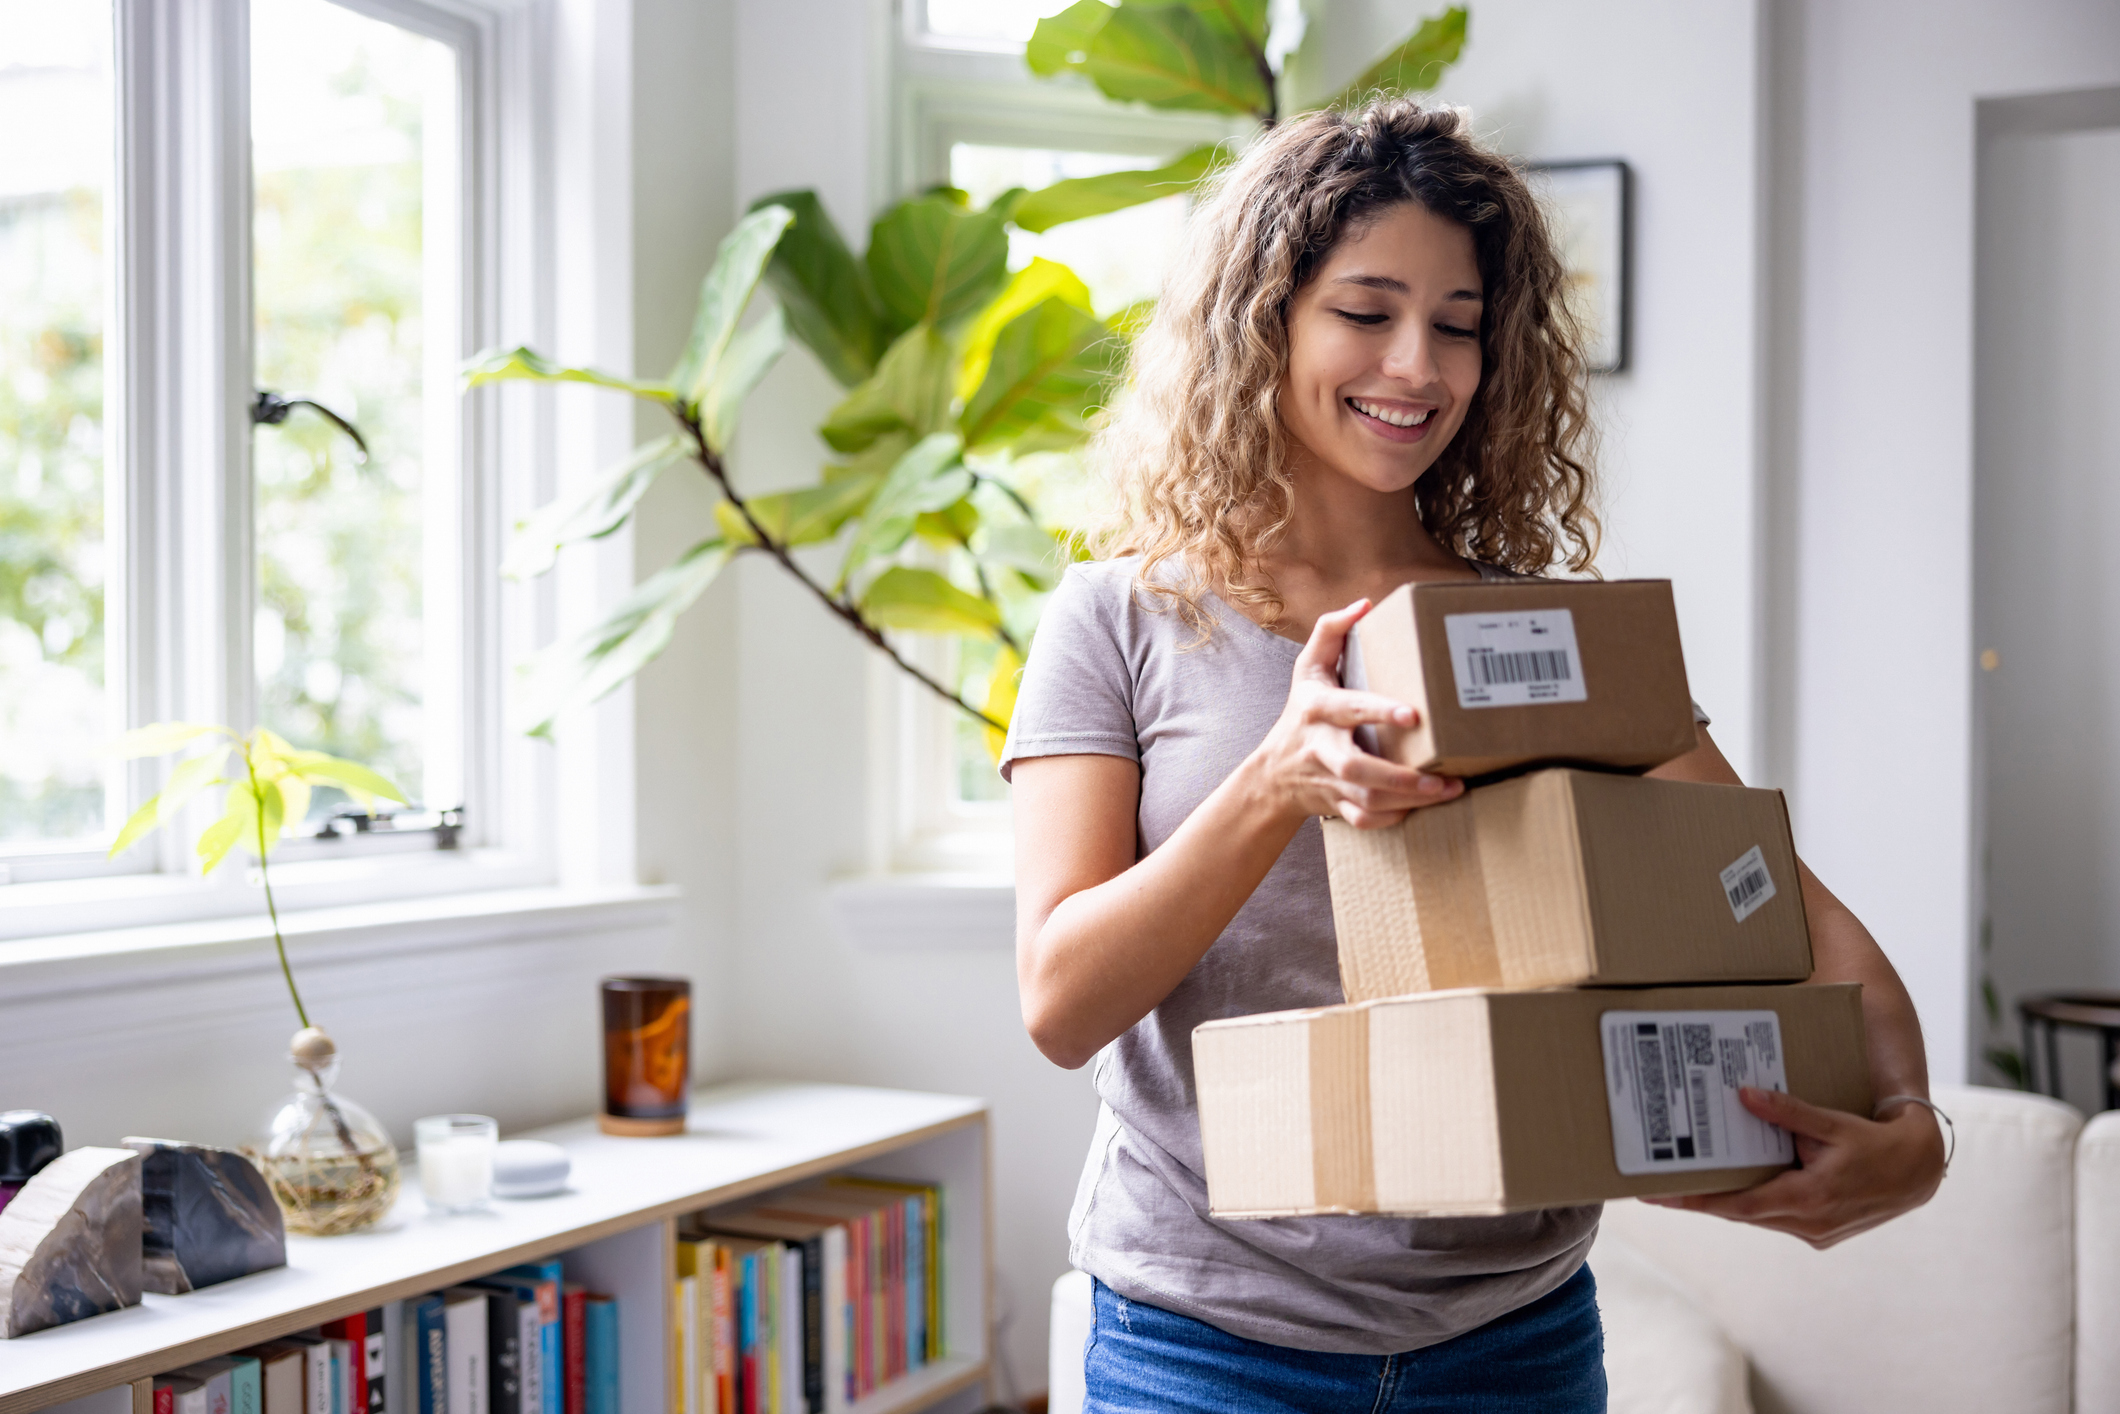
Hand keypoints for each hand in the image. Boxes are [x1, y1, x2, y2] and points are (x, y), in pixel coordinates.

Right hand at [1247, 599, 1462, 829]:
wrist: (1274, 774)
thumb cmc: (1301, 713)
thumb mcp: (1307, 669)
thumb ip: (1330, 631)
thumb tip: (1364, 605)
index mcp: (1318, 709)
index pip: (1348, 709)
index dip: (1378, 712)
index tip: (1413, 715)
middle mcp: (1322, 747)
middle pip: (1358, 767)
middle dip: (1401, 776)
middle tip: (1444, 775)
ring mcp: (1329, 780)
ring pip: (1367, 799)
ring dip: (1409, 800)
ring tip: (1450, 789)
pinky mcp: (1338, 805)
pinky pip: (1364, 820)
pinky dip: (1393, 819)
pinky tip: (1422, 809)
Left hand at [1641, 1087, 1945, 1247]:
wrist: (1918, 1171)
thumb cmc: (1875, 1143)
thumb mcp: (1833, 1122)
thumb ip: (1788, 1111)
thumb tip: (1744, 1094)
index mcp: (1808, 1199)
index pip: (1737, 1205)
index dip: (1696, 1202)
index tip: (1659, 1197)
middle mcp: (1809, 1223)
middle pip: (1740, 1213)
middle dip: (1698, 1201)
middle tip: (1654, 1190)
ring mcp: (1816, 1232)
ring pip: (1758, 1217)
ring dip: (1724, 1203)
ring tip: (1680, 1187)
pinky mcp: (1821, 1233)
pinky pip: (1776, 1218)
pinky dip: (1754, 1204)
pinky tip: (1729, 1188)